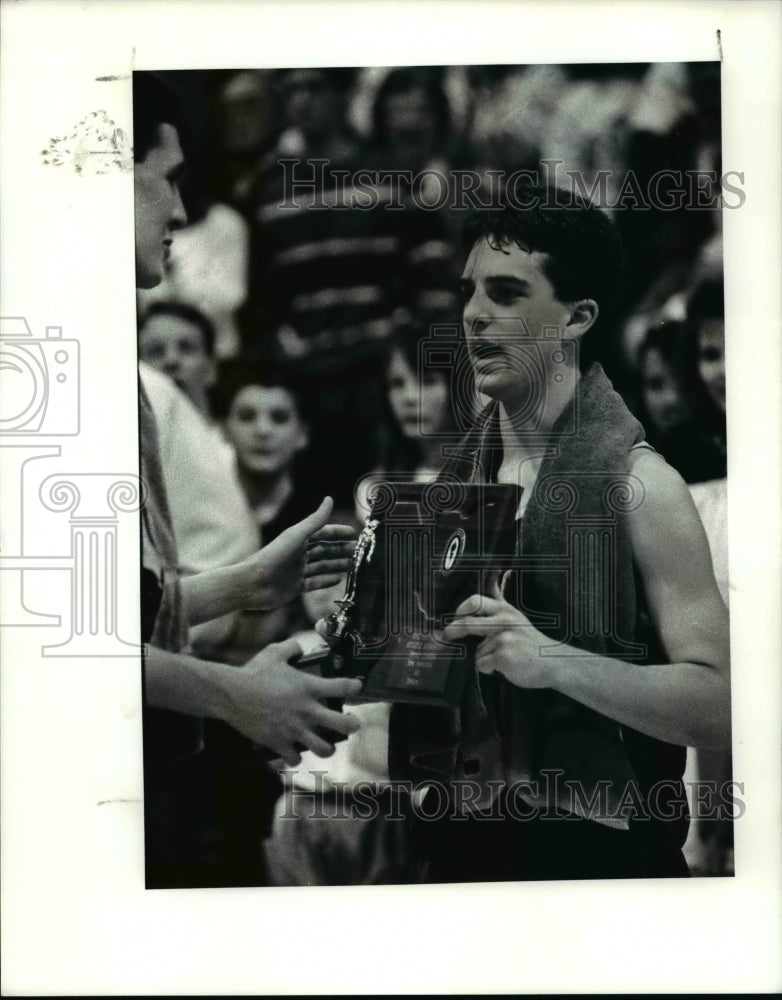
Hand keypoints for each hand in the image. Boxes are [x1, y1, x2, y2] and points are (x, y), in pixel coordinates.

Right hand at [216, 637, 362, 765]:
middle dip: (352, 724)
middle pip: (343, 724)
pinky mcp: (279, 743)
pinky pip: (295, 758)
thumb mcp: (274, 652)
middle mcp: (306, 710)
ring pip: (324, 748)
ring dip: (327, 747)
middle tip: (352, 723)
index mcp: (308, 687)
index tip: (356, 687)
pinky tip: (294, 750)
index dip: (355, 687)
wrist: (231, 694)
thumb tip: (300, 647)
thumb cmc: (253, 672)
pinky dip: (296, 756)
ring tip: (326, 743)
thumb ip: (292, 648)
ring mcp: (294, 729)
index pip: (343, 687)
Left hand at [243, 497, 355, 609]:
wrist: (253, 584)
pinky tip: (338, 580)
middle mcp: (299, 553)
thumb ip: (315, 519)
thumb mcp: (297, 535)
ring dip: (337, 564)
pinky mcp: (295, 586)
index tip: (354, 533)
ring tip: (353, 565)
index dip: (338, 532)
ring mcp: (297, 570)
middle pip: (325, 549)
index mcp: (299, 539)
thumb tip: (329, 499)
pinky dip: (326, 581)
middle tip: (358, 551)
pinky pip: (315, 582)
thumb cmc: (273, 557)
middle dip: (341, 549)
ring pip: (322, 565)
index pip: (324, 533)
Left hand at [443, 593, 553, 688]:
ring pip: (475, 651)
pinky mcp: (504, 657)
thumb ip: (499, 602)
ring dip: (482, 658)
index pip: (476, 601)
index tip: (455, 617)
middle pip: (467, 623)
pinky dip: (488, 669)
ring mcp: (504, 639)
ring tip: (501, 658)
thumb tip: (492, 575)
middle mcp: (504, 621)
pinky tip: (502, 667)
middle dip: (452, 631)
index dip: (460, 609)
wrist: (554, 663)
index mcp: (505, 610)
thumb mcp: (516, 617)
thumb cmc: (531, 642)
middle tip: (445, 636)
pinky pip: (481, 665)